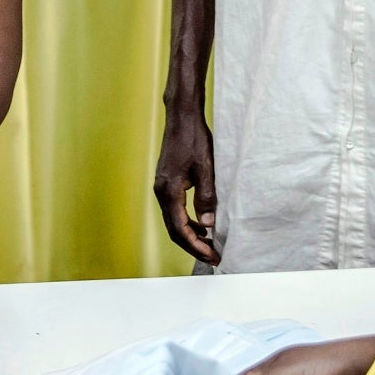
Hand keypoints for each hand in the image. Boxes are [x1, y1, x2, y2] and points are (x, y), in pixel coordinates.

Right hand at [153, 102, 219, 263]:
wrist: (182, 118)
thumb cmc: (194, 139)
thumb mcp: (206, 169)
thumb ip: (206, 198)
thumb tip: (209, 225)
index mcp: (169, 191)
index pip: (180, 229)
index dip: (196, 246)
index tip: (212, 255)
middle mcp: (161, 192)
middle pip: (174, 230)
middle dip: (193, 246)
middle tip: (213, 256)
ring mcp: (161, 187)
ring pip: (173, 221)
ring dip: (190, 235)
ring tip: (210, 244)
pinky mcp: (166, 183)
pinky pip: (174, 210)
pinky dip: (187, 222)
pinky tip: (201, 224)